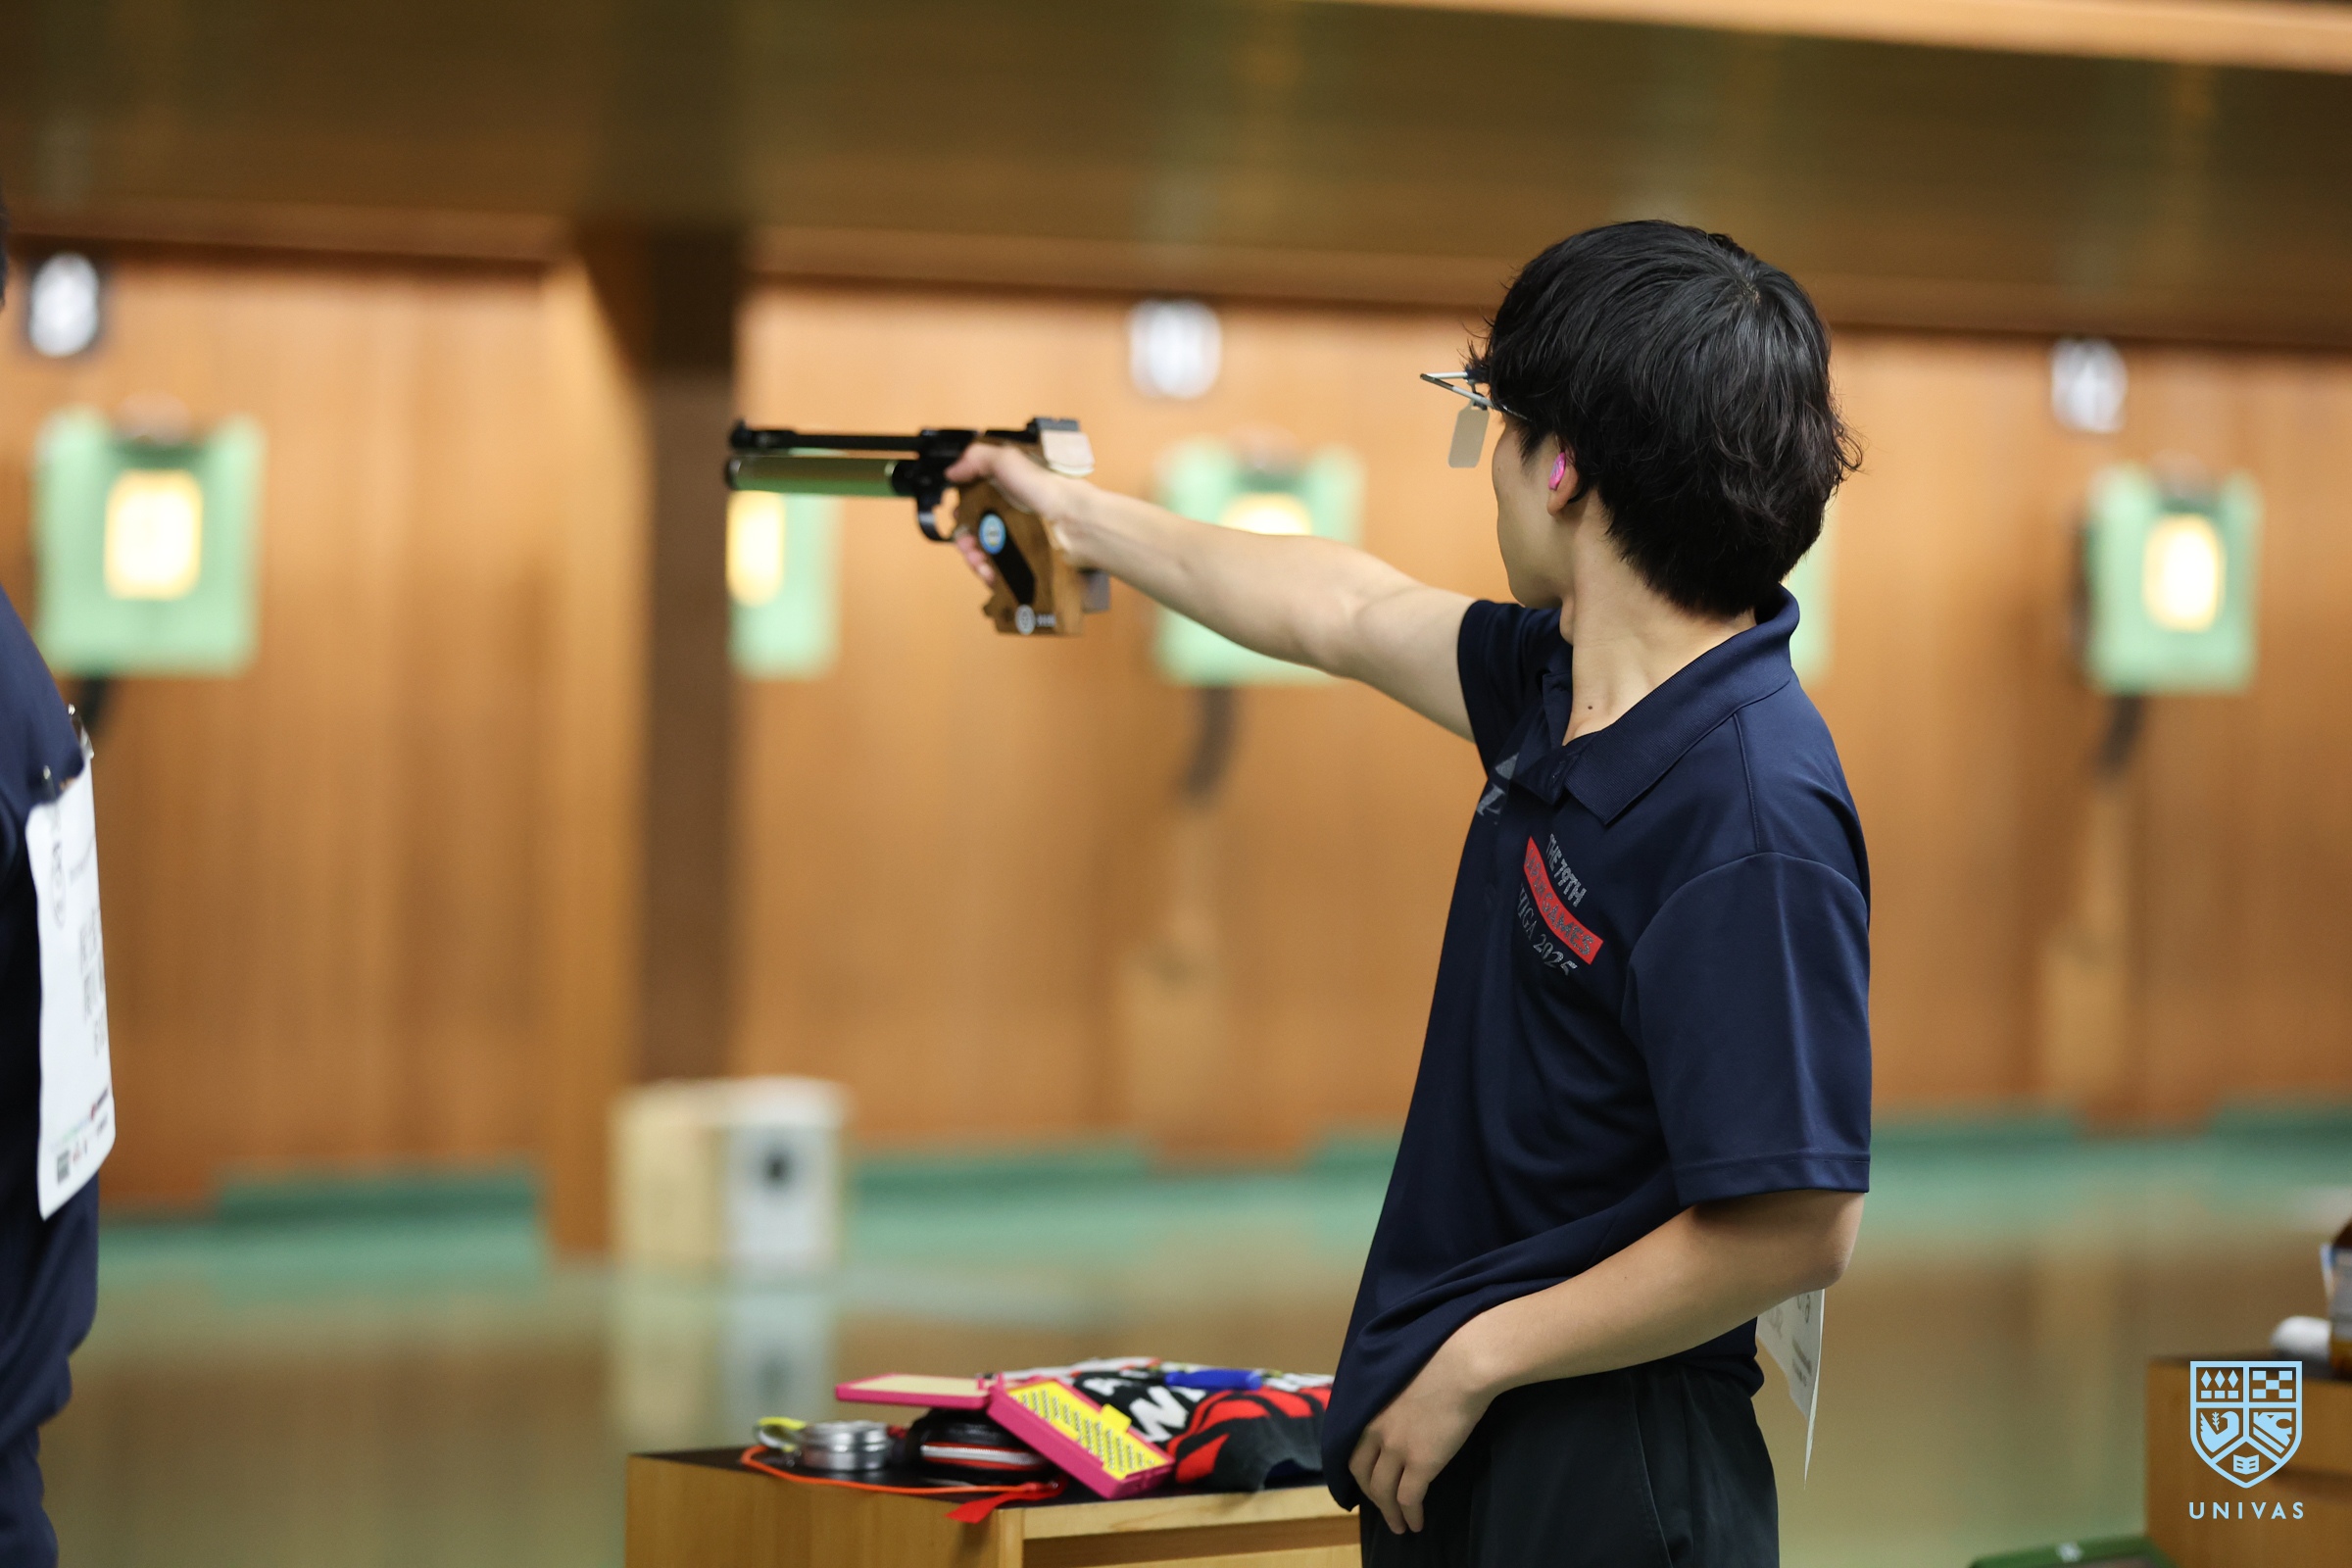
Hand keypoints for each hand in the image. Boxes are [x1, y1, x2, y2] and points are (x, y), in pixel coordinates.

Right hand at [942, 440, 1086, 586]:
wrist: (1076, 524)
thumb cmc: (1047, 490)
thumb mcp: (1009, 460)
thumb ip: (977, 459)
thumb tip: (952, 471)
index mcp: (1009, 489)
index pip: (977, 500)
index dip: (962, 509)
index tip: (956, 516)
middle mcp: (1014, 514)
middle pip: (978, 529)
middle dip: (965, 537)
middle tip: (965, 543)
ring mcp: (1020, 539)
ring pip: (986, 552)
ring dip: (974, 557)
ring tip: (977, 560)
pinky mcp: (1026, 561)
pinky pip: (1001, 571)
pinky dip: (990, 573)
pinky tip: (989, 573)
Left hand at [1347, 1322, 1497, 1535]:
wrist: (1462, 1364)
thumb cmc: (1441, 1358)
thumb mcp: (1402, 1376)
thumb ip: (1394, 1397)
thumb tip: (1403, 1407)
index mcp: (1370, 1407)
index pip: (1352, 1446)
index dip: (1359, 1468)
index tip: (1366, 1478)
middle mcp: (1376, 1430)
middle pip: (1362, 1473)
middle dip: (1370, 1494)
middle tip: (1381, 1505)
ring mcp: (1396, 1448)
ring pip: (1382, 1492)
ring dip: (1389, 1513)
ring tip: (1399, 1525)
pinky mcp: (1421, 1463)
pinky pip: (1408, 1499)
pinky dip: (1410, 1515)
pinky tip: (1416, 1523)